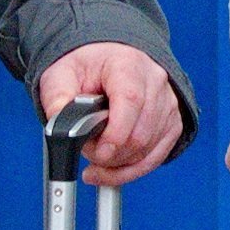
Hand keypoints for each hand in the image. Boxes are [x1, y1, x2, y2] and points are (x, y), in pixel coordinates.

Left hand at [40, 43, 186, 188]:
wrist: (109, 58)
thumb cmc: (88, 65)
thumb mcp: (61, 74)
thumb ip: (57, 100)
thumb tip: (59, 128)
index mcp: (127, 65)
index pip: (130, 101)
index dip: (115, 134)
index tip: (98, 152)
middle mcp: (154, 82)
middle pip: (140, 133)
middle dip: (110, 155)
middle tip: (87, 152)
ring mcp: (167, 104)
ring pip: (148, 150)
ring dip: (118, 164)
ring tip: (96, 156)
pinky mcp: (172, 122)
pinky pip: (156, 157)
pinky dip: (132, 170)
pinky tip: (112, 169)